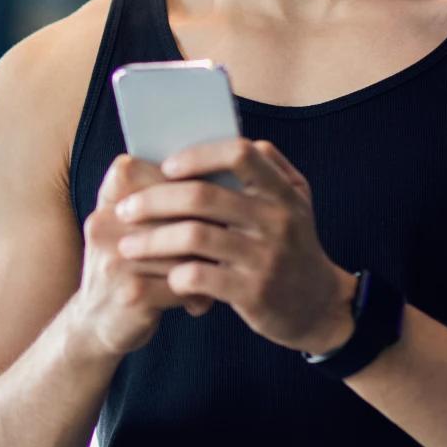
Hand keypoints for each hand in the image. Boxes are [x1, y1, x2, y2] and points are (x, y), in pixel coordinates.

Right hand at [69, 155, 214, 359]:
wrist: (94, 323)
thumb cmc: (129, 266)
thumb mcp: (133, 227)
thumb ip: (164, 201)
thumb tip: (226, 182)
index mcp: (107, 199)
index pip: (156, 172)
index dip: (189, 187)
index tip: (206, 208)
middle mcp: (105, 223)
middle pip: (178, 210)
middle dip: (208, 229)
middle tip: (227, 242)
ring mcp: (115, 259)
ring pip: (186, 248)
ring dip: (207, 264)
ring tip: (214, 277)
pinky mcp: (131, 293)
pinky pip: (183, 282)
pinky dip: (198, 294)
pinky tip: (198, 301)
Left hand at [112, 138, 356, 353]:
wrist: (321, 307)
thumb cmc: (294, 248)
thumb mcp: (296, 203)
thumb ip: (271, 168)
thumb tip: (236, 139)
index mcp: (283, 192)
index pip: (239, 153)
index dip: (197, 155)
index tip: (166, 166)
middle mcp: (277, 220)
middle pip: (202, 196)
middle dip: (154, 200)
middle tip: (125, 209)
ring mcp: (266, 257)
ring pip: (194, 236)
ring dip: (151, 240)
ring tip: (128, 246)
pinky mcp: (254, 294)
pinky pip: (200, 276)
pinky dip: (173, 274)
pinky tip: (163, 275)